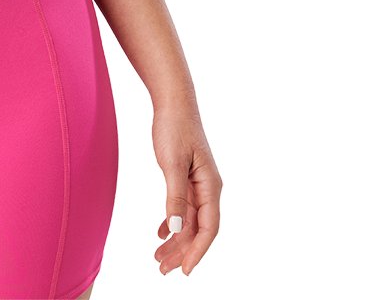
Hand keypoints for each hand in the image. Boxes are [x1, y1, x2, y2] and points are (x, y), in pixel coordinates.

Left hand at [151, 101, 221, 276]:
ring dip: (176, 239)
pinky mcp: (186, 178)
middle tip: (165, 267)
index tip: (186, 268)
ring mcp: (196, 184)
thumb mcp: (173, 163)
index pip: (208, 228)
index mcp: (210, 185)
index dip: (197, 250)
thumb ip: (176, 197)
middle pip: (198, 228)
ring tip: (161, 256)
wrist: (173, 104)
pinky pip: (182, 208)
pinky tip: (163, 232)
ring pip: (188, 220)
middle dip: (182, 250)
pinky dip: (173, 222)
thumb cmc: (176, 127)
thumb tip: (178, 227)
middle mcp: (206, 188)